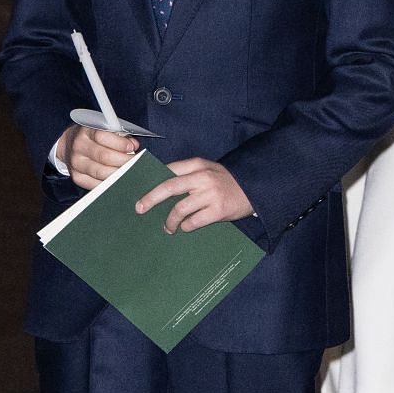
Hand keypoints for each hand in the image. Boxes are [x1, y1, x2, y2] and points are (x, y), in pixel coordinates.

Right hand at [58, 125, 139, 189]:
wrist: (69, 145)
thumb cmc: (92, 136)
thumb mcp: (102, 129)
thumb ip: (118, 135)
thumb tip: (134, 145)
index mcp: (86, 132)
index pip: (102, 136)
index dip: (119, 143)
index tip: (132, 147)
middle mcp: (79, 147)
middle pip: (104, 157)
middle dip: (124, 160)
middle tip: (137, 162)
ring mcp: (76, 164)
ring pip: (101, 172)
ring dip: (119, 173)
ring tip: (131, 172)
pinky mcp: (77, 177)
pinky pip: (96, 184)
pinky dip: (110, 183)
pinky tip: (120, 180)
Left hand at [134, 158, 253, 233]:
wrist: (254, 189)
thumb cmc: (226, 181)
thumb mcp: (208, 170)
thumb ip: (188, 174)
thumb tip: (160, 186)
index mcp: (198, 165)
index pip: (168, 170)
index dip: (152, 180)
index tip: (139, 190)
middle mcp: (202, 177)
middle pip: (169, 187)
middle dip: (150, 199)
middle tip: (140, 208)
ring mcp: (210, 194)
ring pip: (179, 209)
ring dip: (169, 221)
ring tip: (167, 227)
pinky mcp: (218, 211)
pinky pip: (194, 222)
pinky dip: (186, 226)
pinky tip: (186, 228)